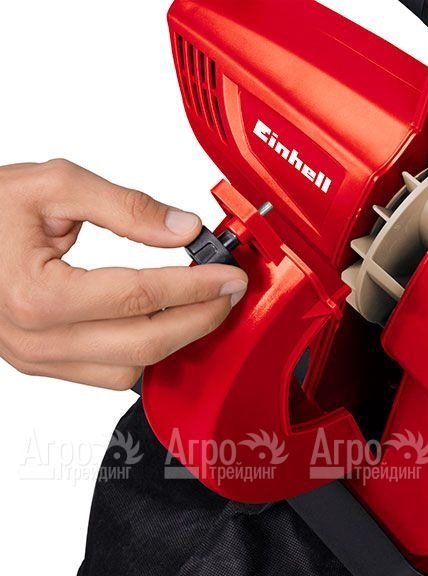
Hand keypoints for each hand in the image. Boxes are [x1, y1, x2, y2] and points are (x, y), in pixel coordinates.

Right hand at [0, 160, 247, 389]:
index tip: (228, 275)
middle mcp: (36, 338)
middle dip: (199, 319)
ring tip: (200, 307)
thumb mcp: (53, 186)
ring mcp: (37, 358)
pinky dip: (144, 355)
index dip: (195, 286)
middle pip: (144, 343)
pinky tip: (162, 325)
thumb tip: (184, 229)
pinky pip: (108, 375)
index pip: (140, 296)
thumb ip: (126, 207)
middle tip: (229, 294)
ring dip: (175, 341)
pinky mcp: (42, 364)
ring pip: (130, 370)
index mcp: (37, 292)